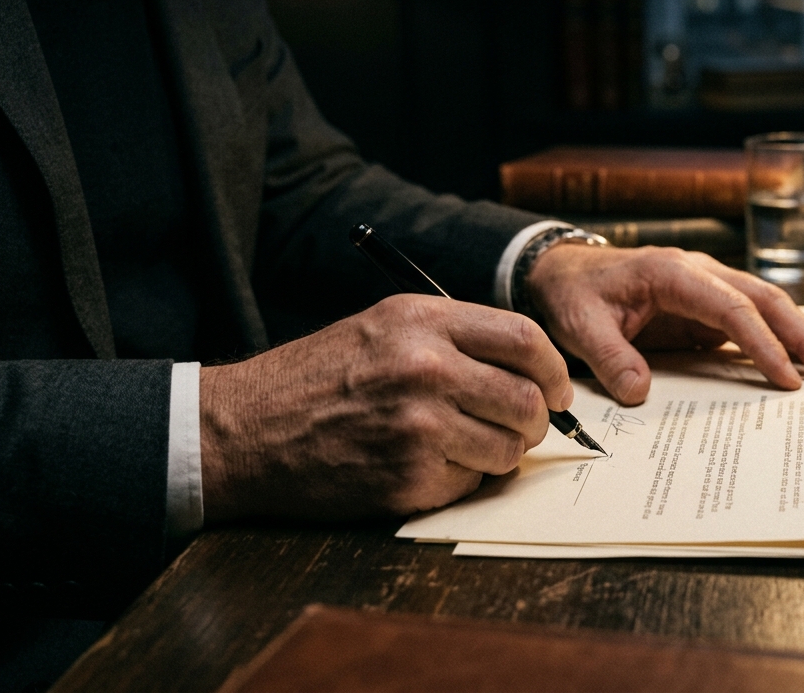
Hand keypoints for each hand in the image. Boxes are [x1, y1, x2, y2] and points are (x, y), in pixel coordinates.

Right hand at [198, 295, 571, 520]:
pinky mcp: (408, 478)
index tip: (557, 389)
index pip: (525, 339)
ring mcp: (418, 426)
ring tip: (463, 444)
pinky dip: (459, 478)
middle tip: (520, 426)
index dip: (554, 369)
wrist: (246, 430)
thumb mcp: (383, 326)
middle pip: (528, 399)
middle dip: (535, 420)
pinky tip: (423, 464)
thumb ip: (455, 336)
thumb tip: (530, 367)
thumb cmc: (319, 377)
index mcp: (423, 321)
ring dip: (499, 453)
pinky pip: (471, 482)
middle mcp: (425, 368)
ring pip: (508, 448)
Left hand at [525, 245, 803, 404]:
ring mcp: (708, 288)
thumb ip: (610, 357)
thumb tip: (640, 392)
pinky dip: (782, 340)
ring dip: (803, 335)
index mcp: (672, 272)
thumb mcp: (579, 326)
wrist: (562, 272)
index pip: (731, 308)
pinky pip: (753, 322)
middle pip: (765, 299)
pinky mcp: (708, 307)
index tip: (786, 377)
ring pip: (768, 305)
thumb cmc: (574, 294)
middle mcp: (700, 272)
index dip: (762, 343)